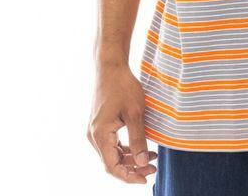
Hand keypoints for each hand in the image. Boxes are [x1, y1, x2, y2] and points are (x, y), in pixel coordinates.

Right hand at [87, 63, 156, 183]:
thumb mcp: (135, 112)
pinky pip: (112, 144)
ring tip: (152, 158)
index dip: (128, 176)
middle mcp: (94, 136)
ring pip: (113, 154)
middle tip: (153, 168)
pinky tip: (142, 147)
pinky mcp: (100, 125)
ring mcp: (96, 131)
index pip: (112, 166)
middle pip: (112, 162)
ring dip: (131, 159)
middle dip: (133, 168)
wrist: (111, 68)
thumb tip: (142, 163)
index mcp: (100, 135)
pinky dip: (126, 149)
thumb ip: (138, 138)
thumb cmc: (123, 86)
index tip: (145, 179)